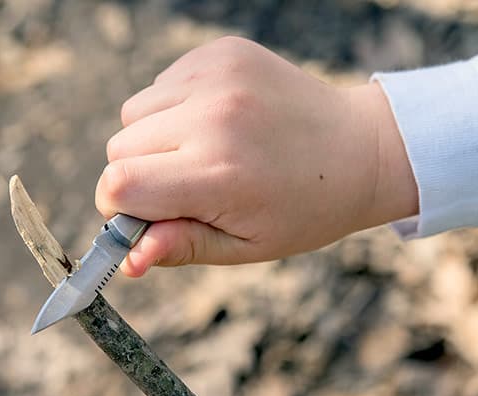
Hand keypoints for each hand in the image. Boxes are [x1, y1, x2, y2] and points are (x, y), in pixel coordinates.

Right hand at [96, 37, 417, 275]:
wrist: (359, 150)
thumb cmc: (303, 210)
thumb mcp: (246, 246)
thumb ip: (181, 247)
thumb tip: (127, 261)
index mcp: (219, 175)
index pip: (119, 185)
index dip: (118, 208)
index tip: (143, 216)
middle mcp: (214, 117)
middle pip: (119, 148)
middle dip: (138, 174)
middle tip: (187, 186)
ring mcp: (218, 77)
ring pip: (134, 112)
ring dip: (154, 138)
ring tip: (206, 152)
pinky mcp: (222, 52)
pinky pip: (161, 83)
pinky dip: (175, 107)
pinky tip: (219, 122)